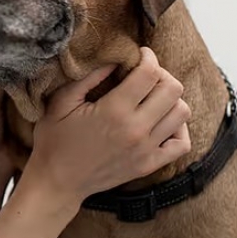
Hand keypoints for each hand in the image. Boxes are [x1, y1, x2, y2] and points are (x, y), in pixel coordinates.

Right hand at [22, 47, 191, 214]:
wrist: (57, 183)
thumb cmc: (54, 141)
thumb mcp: (61, 103)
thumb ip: (87, 77)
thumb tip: (114, 60)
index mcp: (114, 110)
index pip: (150, 73)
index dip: (148, 57)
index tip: (140, 55)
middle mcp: (136, 129)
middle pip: (173, 89)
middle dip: (161, 75)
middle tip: (145, 76)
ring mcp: (146, 150)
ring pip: (182, 113)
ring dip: (170, 100)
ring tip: (151, 98)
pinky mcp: (149, 165)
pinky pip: (182, 143)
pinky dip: (178, 129)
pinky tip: (160, 122)